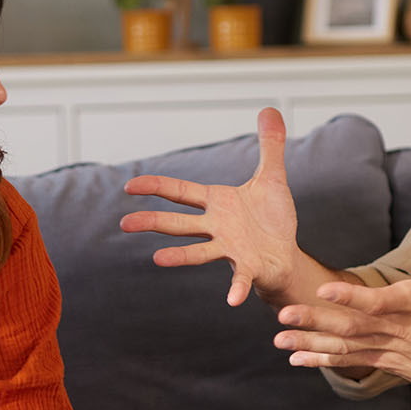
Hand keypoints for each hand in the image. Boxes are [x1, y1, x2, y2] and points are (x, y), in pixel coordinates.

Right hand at [121, 107, 300, 306]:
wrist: (286, 255)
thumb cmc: (273, 220)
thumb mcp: (273, 178)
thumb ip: (269, 146)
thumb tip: (269, 109)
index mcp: (217, 203)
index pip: (180, 191)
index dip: (155, 187)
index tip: (129, 186)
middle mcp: (217, 227)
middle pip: (179, 223)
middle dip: (152, 222)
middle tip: (124, 224)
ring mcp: (230, 249)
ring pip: (199, 252)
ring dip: (179, 256)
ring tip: (157, 260)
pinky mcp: (248, 267)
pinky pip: (240, 278)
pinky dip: (236, 289)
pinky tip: (233, 301)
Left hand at [274, 208, 410, 408]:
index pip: (382, 301)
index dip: (353, 297)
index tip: (325, 290)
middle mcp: (399, 329)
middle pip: (353, 325)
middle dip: (316, 320)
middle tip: (283, 312)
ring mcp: (391, 349)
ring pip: (346, 346)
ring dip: (312, 342)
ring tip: (279, 338)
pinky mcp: (387, 362)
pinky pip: (351, 361)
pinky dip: (323, 359)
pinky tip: (296, 357)